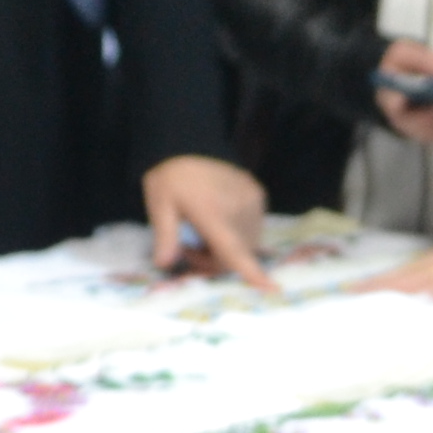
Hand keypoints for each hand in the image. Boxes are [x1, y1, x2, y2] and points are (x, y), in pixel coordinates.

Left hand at [141, 154, 269, 283]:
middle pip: (235, 253)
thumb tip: (164, 263)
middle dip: (212, 259)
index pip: (233, 248)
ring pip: (246, 243)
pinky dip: (236, 232)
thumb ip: (164, 235)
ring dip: (226, 247)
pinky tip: (219, 220)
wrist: (191, 142)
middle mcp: (238, 207)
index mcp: (212, 211)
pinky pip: (252, 228)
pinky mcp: (258, 195)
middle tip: (188, 248)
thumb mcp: (159, 203)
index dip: (252, 272)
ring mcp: (252, 200)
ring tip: (203, 232)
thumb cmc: (171, 177)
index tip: (273, 289)